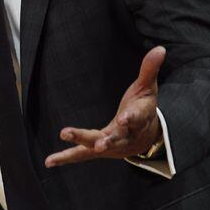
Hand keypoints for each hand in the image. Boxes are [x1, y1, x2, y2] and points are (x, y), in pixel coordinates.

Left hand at [45, 45, 165, 167]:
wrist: (144, 137)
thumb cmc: (143, 108)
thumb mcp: (148, 88)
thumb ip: (150, 69)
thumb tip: (160, 48)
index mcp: (139, 119)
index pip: (136, 118)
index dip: (131, 118)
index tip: (124, 119)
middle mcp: (125, 136)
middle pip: (115, 138)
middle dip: (107, 140)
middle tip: (99, 144)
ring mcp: (110, 145)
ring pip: (95, 145)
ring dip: (81, 140)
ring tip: (65, 132)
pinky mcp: (97, 149)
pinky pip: (80, 155)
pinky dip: (65, 158)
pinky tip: (49, 161)